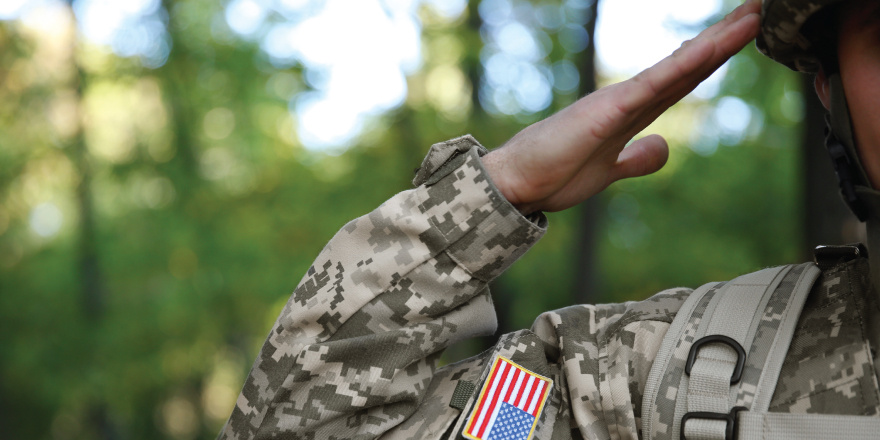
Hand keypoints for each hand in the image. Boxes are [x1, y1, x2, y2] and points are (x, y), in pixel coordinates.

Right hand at [481, 0, 760, 214]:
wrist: (518, 182)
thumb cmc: (554, 175)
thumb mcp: (609, 170)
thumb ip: (637, 158)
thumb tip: (664, 147)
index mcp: (631, 112)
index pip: (682, 79)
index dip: (714, 57)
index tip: (744, 35)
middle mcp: (630, 99)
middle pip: (688, 65)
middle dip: (726, 38)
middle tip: (761, 10)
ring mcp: (620, 100)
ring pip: (679, 67)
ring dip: (717, 42)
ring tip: (753, 16)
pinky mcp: (609, 110)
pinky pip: (655, 85)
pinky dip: (684, 65)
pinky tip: (711, 48)